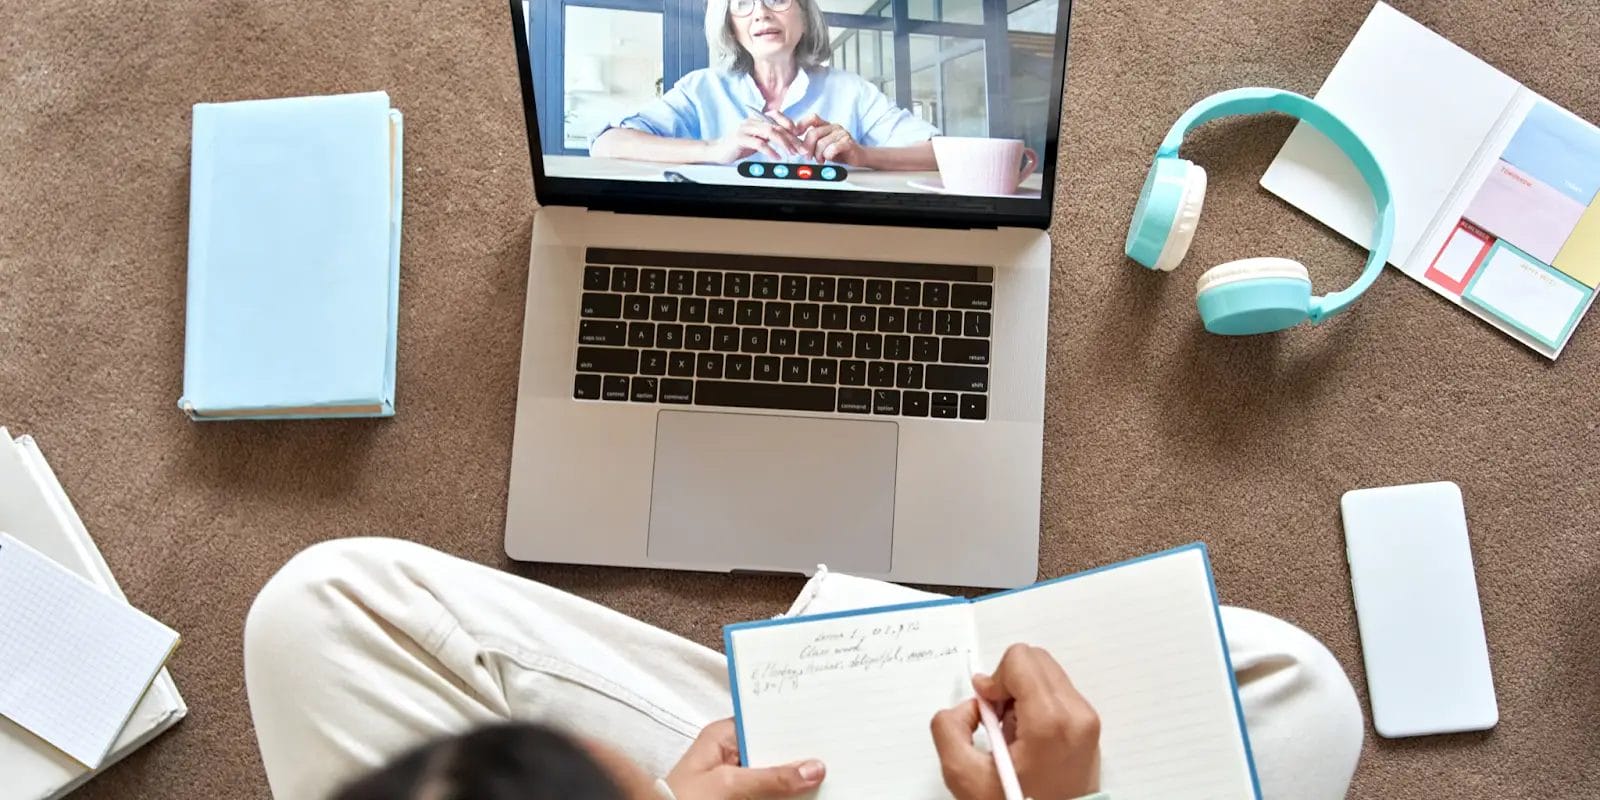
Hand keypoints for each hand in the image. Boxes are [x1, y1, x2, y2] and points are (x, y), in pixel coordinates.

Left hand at [664, 718, 825, 798]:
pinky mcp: (744, 798)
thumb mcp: (730, 786)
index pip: (766, 720)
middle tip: (836, 749)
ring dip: (799, 777)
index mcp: (724, 736)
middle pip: (776, 747)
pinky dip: (789, 794)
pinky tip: (811, 793)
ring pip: (778, 774)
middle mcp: (733, 753)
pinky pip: (773, 794)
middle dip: (802, 752)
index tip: (823, 719)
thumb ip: (772, 778)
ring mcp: (739, 779)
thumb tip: (813, 768)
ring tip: (833, 772)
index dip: (793, 720)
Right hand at [703, 116, 806, 162]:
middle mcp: (753, 121)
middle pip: (778, 126)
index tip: (801, 141)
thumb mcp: (759, 141)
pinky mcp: (740, 138)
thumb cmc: (739, 147)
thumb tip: (791, 142)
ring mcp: (746, 128)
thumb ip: (772, 138)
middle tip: (801, 150)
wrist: (719, 151)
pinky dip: (770, 150)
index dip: (792, 129)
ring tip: (791, 153)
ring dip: (783, 143)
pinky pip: (759, 143)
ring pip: (770, 132)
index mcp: (759, 119)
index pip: (780, 119)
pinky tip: (776, 157)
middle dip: (792, 139)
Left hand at [794, 113, 863, 164]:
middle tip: (808, 156)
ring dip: (818, 155)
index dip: (801, 125)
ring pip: (821, 143)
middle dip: (807, 147)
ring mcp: (842, 133)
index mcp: (826, 125)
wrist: (859, 156)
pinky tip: (829, 158)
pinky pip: (833, 148)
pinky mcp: (848, 142)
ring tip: (820, 160)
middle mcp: (834, 127)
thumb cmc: (839, 151)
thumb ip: (811, 143)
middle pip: (813, 133)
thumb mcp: (822, 145)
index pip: (812, 118)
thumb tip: (795, 145)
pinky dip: (828, 156)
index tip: (796, 135)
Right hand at [930, 644, 1100, 799]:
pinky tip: (1027, 736)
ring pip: (1046, 672)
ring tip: (1012, 731)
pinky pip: (1057, 691)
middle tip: (997, 719)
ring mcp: (1087, 719)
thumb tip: (970, 705)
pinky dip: (1036, 703)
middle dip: (1008, 683)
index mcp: (1049, 722)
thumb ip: (950, 728)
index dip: (994, 679)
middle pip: (1034, 659)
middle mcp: (1076, 714)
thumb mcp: (965, 776)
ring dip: (1021, 693)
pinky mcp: (1088, 724)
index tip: (988, 708)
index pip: (1020, 660)